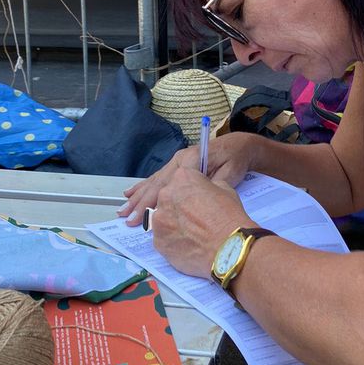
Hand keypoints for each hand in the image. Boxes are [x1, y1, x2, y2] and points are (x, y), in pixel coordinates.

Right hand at [118, 132, 258, 224]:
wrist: (239, 147)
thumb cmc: (235, 161)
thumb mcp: (227, 175)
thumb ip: (210, 185)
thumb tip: (193, 200)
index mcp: (189, 159)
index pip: (166, 184)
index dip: (152, 202)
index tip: (141, 217)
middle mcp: (179, 159)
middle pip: (156, 183)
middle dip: (140, 203)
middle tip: (127, 218)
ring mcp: (177, 162)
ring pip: (154, 181)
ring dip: (138, 196)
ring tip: (124, 209)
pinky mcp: (178, 165)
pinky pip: (158, 178)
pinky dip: (144, 187)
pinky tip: (131, 193)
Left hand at [151, 168, 248, 277]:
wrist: (228, 249)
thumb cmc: (229, 216)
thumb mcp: (225, 188)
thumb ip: (207, 185)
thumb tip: (202, 191)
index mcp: (182, 177)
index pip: (183, 178)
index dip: (193, 188)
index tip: (199, 197)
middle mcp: (165, 195)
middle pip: (169, 196)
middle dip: (180, 204)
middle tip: (195, 216)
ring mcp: (159, 219)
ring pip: (164, 217)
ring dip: (174, 221)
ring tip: (192, 232)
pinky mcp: (158, 240)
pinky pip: (163, 236)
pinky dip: (173, 239)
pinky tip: (188, 244)